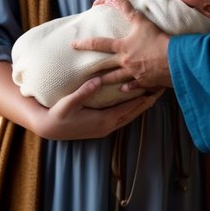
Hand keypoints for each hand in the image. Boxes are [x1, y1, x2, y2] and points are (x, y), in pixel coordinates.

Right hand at [30, 74, 158, 140]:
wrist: (50, 128)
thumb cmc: (58, 115)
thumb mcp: (68, 103)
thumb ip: (83, 92)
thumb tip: (96, 81)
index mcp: (103, 120)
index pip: (128, 108)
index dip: (142, 98)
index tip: (153, 88)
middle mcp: (108, 126)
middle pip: (133, 113)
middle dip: (147, 102)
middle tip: (160, 90)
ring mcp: (106, 129)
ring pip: (130, 117)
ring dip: (141, 106)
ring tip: (153, 95)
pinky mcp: (102, 128)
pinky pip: (123, 118)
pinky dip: (132, 110)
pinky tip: (136, 103)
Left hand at [72, 0, 173, 90]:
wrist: (175, 60)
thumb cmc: (158, 39)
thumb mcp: (142, 21)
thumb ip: (127, 9)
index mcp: (123, 48)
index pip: (99, 44)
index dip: (85, 43)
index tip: (73, 45)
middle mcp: (125, 62)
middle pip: (106, 67)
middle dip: (93, 70)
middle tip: (82, 74)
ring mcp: (134, 74)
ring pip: (116, 79)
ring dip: (106, 82)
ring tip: (97, 85)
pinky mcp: (145, 83)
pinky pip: (134, 87)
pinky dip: (129, 88)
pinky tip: (124, 90)